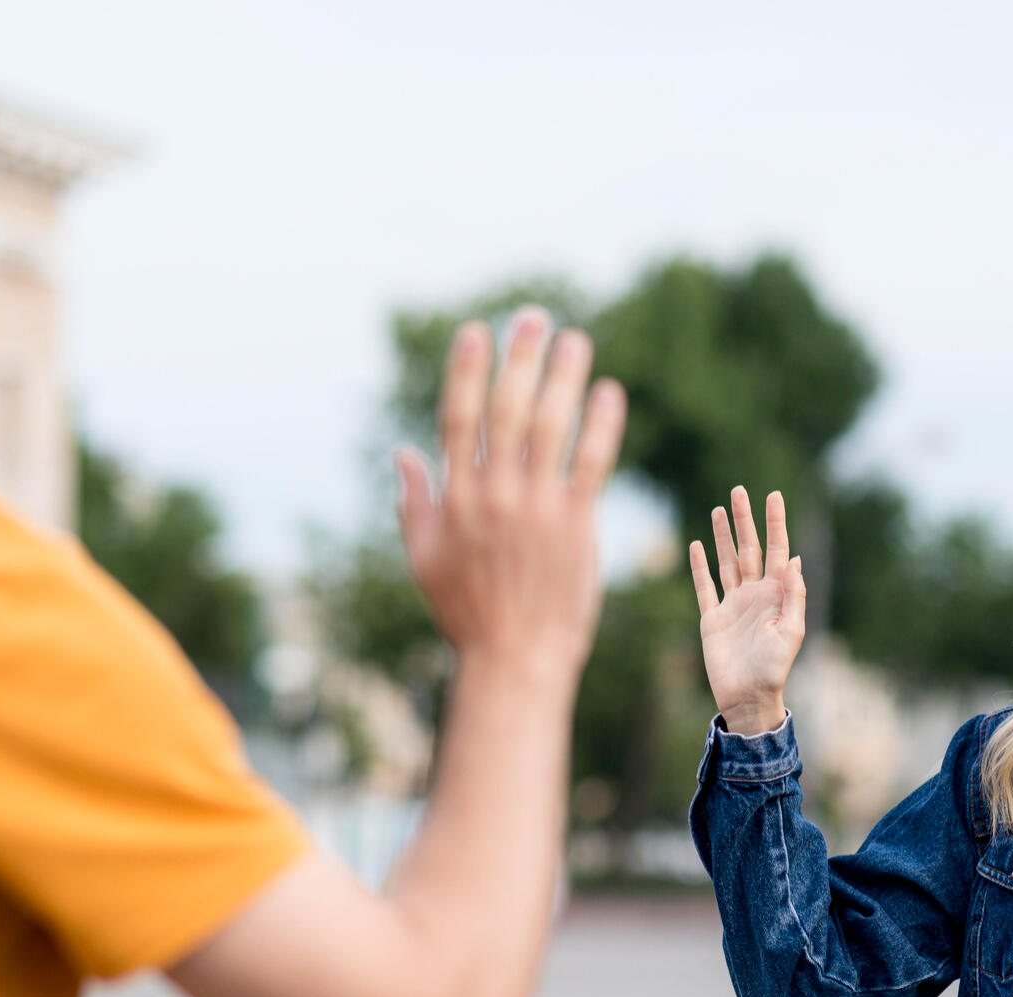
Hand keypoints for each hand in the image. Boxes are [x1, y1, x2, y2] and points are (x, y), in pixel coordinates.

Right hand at [394, 309, 626, 685]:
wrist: (515, 660)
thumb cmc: (468, 613)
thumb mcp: (425, 559)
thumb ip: (413, 503)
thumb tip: (402, 453)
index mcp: (455, 499)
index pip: (457, 418)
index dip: (466, 370)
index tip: (477, 332)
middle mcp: (493, 495)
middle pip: (506, 410)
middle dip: (520, 359)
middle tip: (534, 319)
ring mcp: (535, 509)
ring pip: (550, 427)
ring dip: (564, 378)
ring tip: (577, 342)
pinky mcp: (575, 525)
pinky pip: (590, 462)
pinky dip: (601, 424)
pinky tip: (610, 393)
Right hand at [688, 486, 805, 734]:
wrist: (748, 697)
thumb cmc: (774, 668)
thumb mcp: (791, 632)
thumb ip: (793, 595)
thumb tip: (794, 559)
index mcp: (776, 594)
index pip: (777, 549)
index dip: (775, 522)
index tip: (773, 495)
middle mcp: (754, 594)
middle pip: (749, 548)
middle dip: (744, 520)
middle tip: (739, 491)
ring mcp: (732, 604)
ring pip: (726, 561)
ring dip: (722, 537)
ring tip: (718, 510)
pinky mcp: (712, 618)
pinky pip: (704, 587)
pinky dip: (699, 567)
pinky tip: (697, 546)